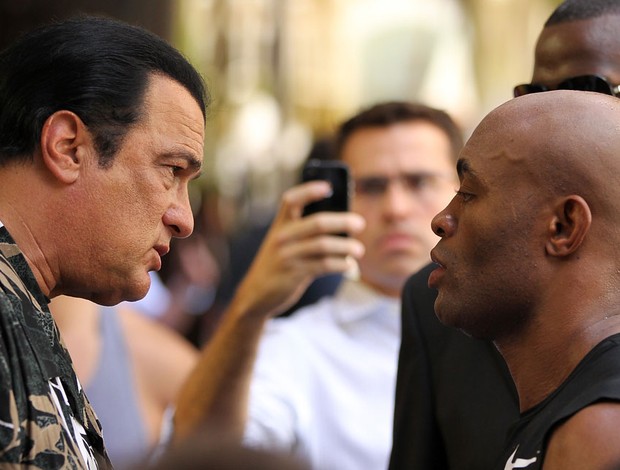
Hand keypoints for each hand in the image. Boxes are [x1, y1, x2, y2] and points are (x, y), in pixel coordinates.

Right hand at [232, 180, 364, 318]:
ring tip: (359, 250)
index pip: (291, 200)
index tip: (328, 187)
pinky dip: (340, 264)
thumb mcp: (283, 243)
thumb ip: (304, 233)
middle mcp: (282, 237)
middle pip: (318, 223)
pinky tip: (348, 265)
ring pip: (324, 245)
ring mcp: (287, 256)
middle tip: (360, 224)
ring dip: (346, 246)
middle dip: (342, 222)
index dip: (309, 191)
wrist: (256, 293)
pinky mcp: (294, 274)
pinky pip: (324, 265)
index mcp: (279, 225)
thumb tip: (344, 227)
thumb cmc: (278, 264)